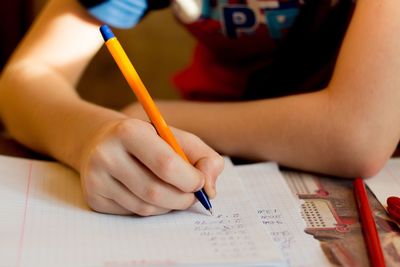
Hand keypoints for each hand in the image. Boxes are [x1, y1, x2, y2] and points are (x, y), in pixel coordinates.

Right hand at [79, 118, 223, 215]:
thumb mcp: (177, 138)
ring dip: (168, 206)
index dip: (190, 179)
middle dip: (182, 199)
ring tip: (172, 192)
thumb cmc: (148, 140)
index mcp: (130, 131)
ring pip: (145, 208)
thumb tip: (210, 190)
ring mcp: (96, 179)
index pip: (166, 165)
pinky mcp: (94, 198)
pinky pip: (133, 213)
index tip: (200, 182)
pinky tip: (150, 194)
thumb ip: (204, 157)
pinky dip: (151, 209)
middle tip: (192, 195)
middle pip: (155, 192)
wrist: (102, 142)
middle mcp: (107, 154)